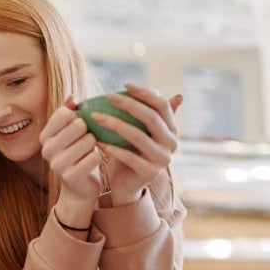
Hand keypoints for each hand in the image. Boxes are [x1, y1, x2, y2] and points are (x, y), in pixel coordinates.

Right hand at [39, 97, 102, 205]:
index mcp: (44, 136)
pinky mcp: (70, 176)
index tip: (80, 126)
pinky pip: (94, 157)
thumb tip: (72, 98)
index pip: (64, 113)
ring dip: (95, 144)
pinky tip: (92, 162)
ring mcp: (57, 164)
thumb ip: (69, 114)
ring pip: (88, 140)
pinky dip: (97, 158)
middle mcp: (47, 149)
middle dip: (89, 130)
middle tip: (87, 140)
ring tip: (89, 151)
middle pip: (78, 125)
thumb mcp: (69, 134)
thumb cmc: (76, 154)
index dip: (78, 116)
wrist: (78, 188)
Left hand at [92, 84, 181, 206]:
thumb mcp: (139, 131)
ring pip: (137, 136)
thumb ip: (147, 114)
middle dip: (128, 104)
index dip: (145, 93)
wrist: (127, 184)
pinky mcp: (149, 173)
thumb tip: (173, 94)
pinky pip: (127, 156)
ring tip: (95, 116)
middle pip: (150, 118)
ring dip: (114, 123)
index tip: (124, 85)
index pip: (162, 105)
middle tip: (108, 96)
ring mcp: (162, 160)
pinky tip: (96, 140)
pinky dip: (110, 147)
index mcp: (172, 130)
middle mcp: (172, 144)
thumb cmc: (130, 152)